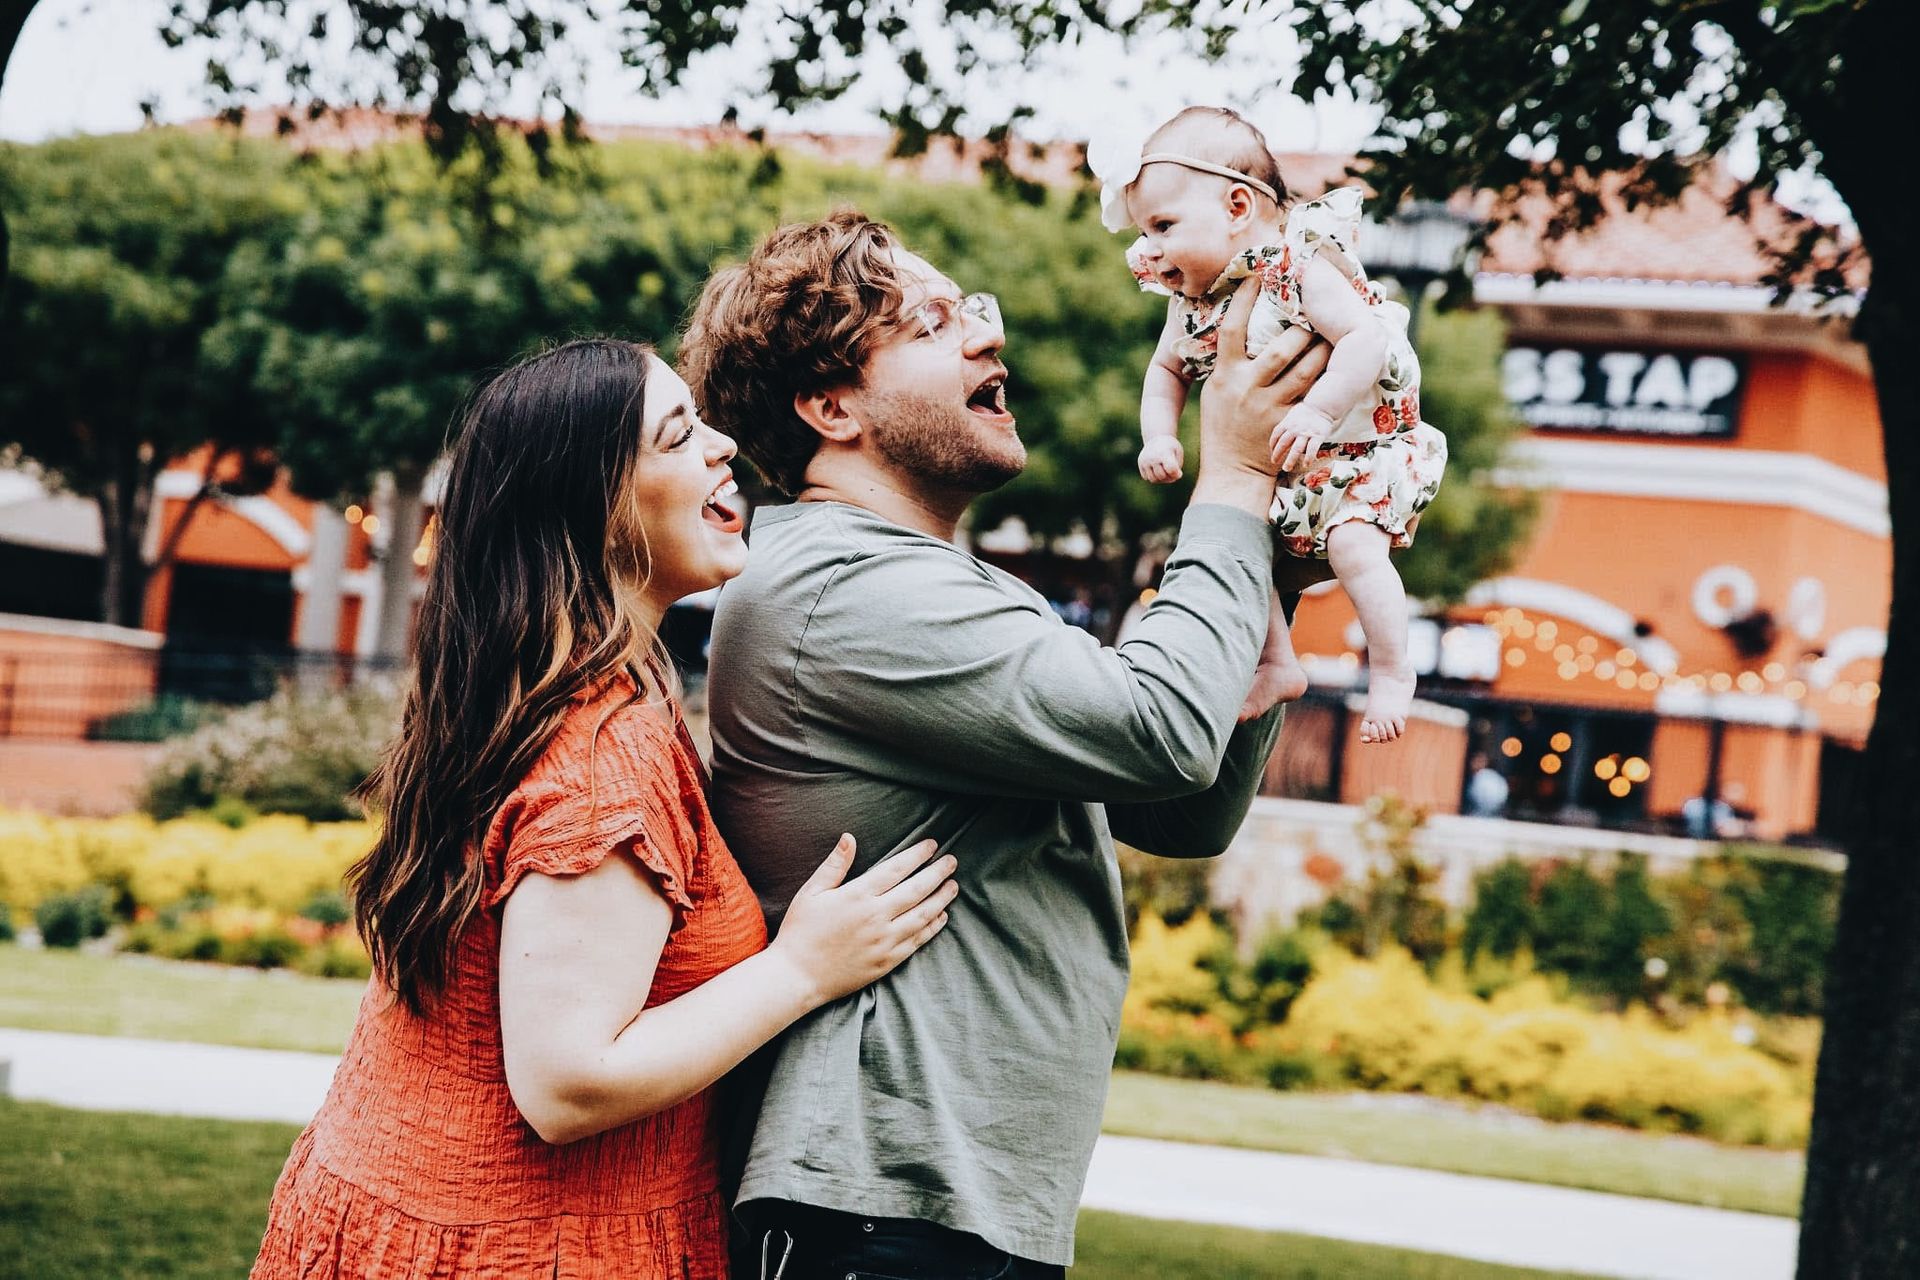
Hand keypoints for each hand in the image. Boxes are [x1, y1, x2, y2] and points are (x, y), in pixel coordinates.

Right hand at [769, 835, 956, 1006]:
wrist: (797, 977)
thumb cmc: (800, 931)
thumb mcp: (811, 892)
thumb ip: (834, 865)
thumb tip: (849, 838)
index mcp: (857, 896)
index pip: (896, 869)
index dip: (917, 855)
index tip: (932, 845)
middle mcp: (875, 917)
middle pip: (917, 889)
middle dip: (938, 873)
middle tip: (952, 861)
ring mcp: (884, 941)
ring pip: (923, 915)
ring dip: (941, 899)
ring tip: (953, 886)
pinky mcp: (887, 961)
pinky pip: (917, 941)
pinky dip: (933, 927)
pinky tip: (941, 916)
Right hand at [1137, 436, 1185, 483]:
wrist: (1157, 438)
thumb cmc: (1170, 447)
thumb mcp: (1178, 453)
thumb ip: (1178, 466)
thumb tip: (1176, 477)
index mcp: (1164, 453)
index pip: (1171, 470)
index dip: (1176, 474)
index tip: (1179, 471)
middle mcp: (1152, 457)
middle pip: (1162, 476)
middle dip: (1169, 477)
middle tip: (1172, 473)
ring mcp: (1145, 461)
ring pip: (1153, 480)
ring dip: (1161, 479)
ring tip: (1165, 472)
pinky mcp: (1140, 464)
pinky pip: (1147, 478)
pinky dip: (1153, 476)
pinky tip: (1157, 469)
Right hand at [1195, 280, 1332, 515]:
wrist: (1232, 473)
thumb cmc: (1223, 427)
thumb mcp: (1216, 392)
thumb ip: (1231, 364)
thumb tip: (1246, 329)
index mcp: (1223, 376)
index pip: (1231, 329)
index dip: (1244, 300)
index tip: (1257, 275)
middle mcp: (1245, 388)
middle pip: (1281, 347)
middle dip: (1303, 326)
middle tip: (1317, 307)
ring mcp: (1269, 406)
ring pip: (1305, 368)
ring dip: (1323, 347)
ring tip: (1335, 331)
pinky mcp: (1289, 423)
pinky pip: (1314, 393)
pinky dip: (1328, 376)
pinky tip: (1340, 362)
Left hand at [1271, 404, 1335, 472]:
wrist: (1323, 405)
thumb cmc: (1307, 411)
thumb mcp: (1292, 414)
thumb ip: (1286, 425)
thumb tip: (1280, 434)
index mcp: (1288, 423)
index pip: (1276, 435)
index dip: (1272, 444)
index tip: (1272, 452)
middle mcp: (1295, 428)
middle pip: (1283, 444)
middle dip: (1277, 454)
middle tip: (1274, 462)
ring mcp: (1306, 433)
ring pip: (1296, 449)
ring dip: (1290, 460)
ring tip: (1286, 468)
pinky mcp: (1318, 436)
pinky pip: (1312, 449)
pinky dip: (1308, 458)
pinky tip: (1306, 464)